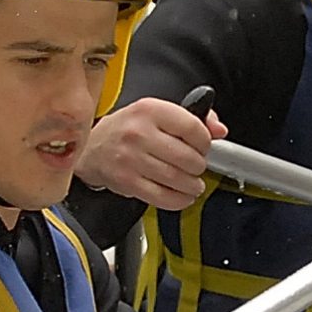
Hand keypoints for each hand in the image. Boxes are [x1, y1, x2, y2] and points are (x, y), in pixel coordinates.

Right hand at [76, 98, 222, 207]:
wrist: (92, 147)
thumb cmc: (128, 129)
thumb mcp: (157, 114)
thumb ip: (194, 118)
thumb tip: (219, 130)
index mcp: (150, 110)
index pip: (192, 128)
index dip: (205, 142)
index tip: (203, 147)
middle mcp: (139, 133)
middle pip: (187, 157)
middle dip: (199, 166)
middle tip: (197, 168)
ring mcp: (131, 158)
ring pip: (177, 179)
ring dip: (192, 186)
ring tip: (193, 184)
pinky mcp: (127, 181)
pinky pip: (162, 197)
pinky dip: (179, 200)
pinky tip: (182, 196)